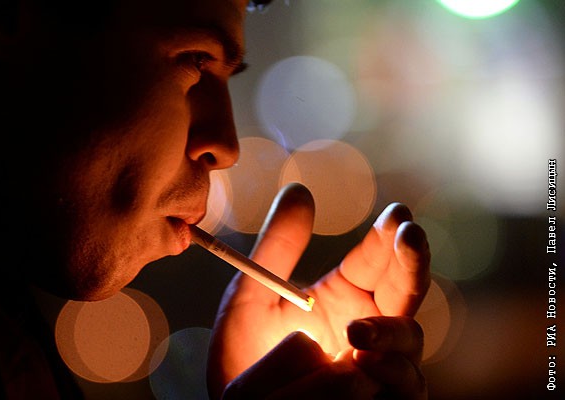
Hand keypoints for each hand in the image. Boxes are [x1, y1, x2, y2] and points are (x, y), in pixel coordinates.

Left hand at [207, 183, 430, 397]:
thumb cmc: (244, 358)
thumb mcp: (252, 296)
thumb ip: (277, 247)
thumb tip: (300, 190)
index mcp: (342, 298)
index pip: (375, 261)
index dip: (388, 237)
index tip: (396, 213)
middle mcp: (368, 329)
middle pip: (406, 290)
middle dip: (412, 262)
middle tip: (409, 234)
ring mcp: (379, 368)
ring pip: (409, 341)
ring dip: (389, 332)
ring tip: (357, 332)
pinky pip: (406, 387)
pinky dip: (392, 374)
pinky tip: (365, 362)